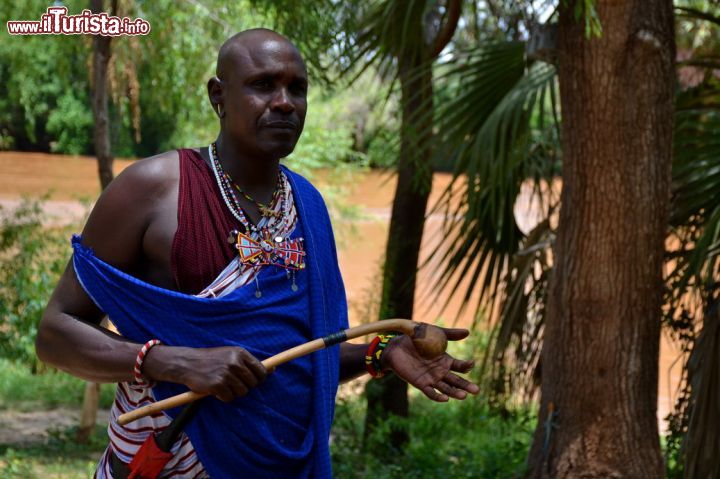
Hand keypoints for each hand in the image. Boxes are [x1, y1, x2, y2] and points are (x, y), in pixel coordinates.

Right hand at [145, 345, 267, 401]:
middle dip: (245, 386)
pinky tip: (216, 390)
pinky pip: (229, 398)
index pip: (261, 370)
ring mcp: (226, 374)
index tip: (254, 381)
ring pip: (242, 392)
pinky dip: (224, 397)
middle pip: (253, 383)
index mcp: (240, 353)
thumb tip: (273, 370)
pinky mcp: (217, 385)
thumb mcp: (231, 355)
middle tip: (234, 384)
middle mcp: (235, 363)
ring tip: (224, 385)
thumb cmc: (212, 359)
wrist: (188, 363)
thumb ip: (250, 363)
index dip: (259, 379)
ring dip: (234, 392)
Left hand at [382, 328, 478, 401]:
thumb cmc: (416, 339)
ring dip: (455, 393)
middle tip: (476, 390)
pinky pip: (430, 392)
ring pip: (446, 388)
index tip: (471, 364)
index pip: (460, 366)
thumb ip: (450, 334)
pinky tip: (445, 399)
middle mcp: (440, 371)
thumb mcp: (435, 334)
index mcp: (445, 360)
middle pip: (456, 381)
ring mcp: (431, 378)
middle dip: (466, 385)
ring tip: (463, 396)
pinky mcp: (420, 383)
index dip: (466, 366)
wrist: (396, 346)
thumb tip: (468, 331)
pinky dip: (438, 397)